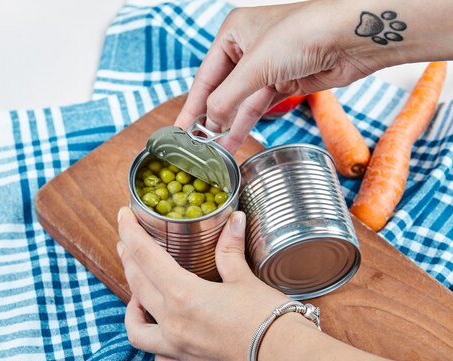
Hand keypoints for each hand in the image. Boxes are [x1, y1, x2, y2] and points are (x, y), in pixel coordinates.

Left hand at [116, 206, 291, 360]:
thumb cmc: (270, 318)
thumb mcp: (245, 278)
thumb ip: (230, 249)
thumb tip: (234, 220)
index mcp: (183, 295)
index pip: (145, 256)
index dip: (130, 233)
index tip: (123, 217)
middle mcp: (173, 324)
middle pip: (136, 286)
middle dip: (128, 261)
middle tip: (127, 245)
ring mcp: (179, 350)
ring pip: (137, 331)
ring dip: (132, 310)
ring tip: (139, 297)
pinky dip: (156, 347)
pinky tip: (163, 336)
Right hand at [175, 1, 378, 152]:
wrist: (353, 36)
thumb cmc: (303, 34)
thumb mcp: (255, 67)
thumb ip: (227, 98)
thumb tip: (209, 123)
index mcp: (232, 33)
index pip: (205, 77)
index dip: (192, 106)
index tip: (180, 131)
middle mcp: (247, 48)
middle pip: (221, 91)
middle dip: (210, 119)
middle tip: (195, 146)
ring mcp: (267, 67)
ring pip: (240, 103)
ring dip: (227, 127)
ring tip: (212, 152)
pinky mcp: (285, 82)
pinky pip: (258, 108)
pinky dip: (246, 124)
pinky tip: (232, 141)